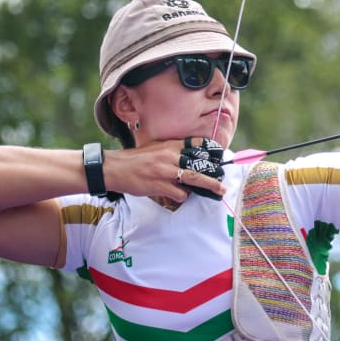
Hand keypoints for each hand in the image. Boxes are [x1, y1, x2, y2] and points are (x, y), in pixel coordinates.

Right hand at [105, 138, 226, 202]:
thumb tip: (191, 159)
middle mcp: (170, 156)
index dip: (211, 150)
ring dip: (210, 185)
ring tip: (220, 190)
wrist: (115, 168)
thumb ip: (173, 151)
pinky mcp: (159, 185)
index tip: (221, 154)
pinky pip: (180, 193)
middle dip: (215, 171)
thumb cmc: (137, 160)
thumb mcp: (156, 148)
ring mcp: (165, 171)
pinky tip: (181, 196)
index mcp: (170, 145)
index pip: (196, 144)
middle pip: (199, 164)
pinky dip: (184, 196)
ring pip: (194, 179)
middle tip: (224, 177)